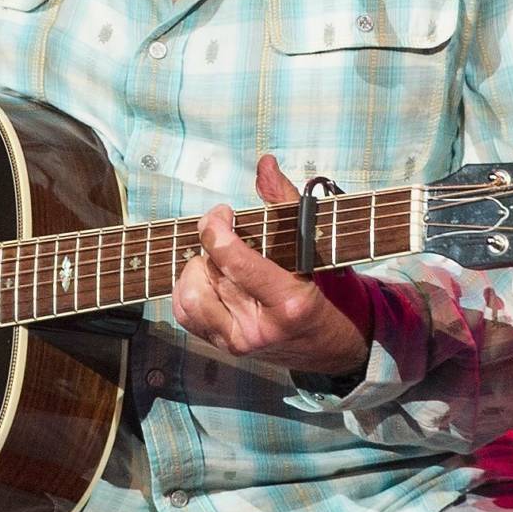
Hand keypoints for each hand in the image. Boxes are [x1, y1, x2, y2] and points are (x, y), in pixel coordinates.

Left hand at [170, 154, 372, 371]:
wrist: (328, 345)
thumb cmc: (322, 288)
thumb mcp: (311, 244)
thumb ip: (284, 201)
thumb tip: (264, 163)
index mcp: (288, 302)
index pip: (233, 260)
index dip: (216, 229)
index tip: (222, 213)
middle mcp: (259, 328)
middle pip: (209, 272)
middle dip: (213, 247)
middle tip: (228, 238)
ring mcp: (238, 342)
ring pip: (189, 294)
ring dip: (197, 270)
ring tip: (219, 262)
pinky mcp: (223, 348)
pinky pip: (184, 311)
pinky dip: (190, 288)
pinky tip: (210, 280)